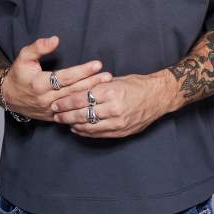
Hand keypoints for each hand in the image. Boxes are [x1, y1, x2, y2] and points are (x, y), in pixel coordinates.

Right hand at [2, 36, 112, 122]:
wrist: (8, 96)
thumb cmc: (19, 73)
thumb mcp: (24, 56)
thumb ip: (39, 47)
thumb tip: (55, 39)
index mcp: (40, 84)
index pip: (65, 77)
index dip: (82, 71)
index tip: (97, 64)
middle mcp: (46, 99)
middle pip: (74, 90)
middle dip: (92, 82)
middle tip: (108, 76)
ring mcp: (50, 110)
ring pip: (74, 102)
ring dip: (91, 94)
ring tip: (107, 86)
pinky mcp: (53, 117)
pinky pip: (71, 112)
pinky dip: (84, 106)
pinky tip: (96, 101)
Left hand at [49, 72, 167, 137]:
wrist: (158, 97)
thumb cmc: (137, 84)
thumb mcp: (116, 80)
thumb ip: (97, 86)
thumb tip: (78, 89)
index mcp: (111, 92)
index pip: (81, 98)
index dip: (66, 102)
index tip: (56, 102)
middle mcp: (113, 108)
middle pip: (82, 114)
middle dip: (65, 114)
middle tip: (55, 113)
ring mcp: (117, 122)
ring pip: (89, 126)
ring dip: (73, 124)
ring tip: (63, 121)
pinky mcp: (121, 131)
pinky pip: (98, 134)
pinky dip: (85, 132)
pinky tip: (77, 128)